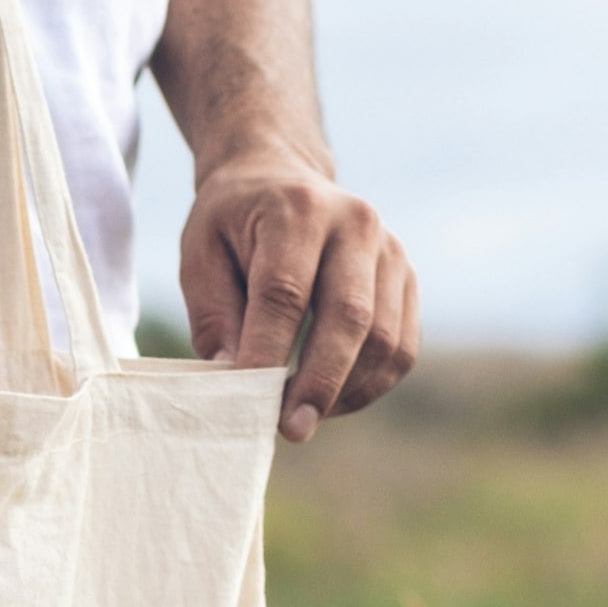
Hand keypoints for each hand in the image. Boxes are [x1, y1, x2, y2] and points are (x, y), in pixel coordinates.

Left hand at [179, 146, 418, 441]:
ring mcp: (391, 250)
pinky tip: (332, 401)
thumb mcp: (200, 254)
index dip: (268, 352)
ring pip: (385, 339)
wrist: (279, 176)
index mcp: (297, 210)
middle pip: (349, 316)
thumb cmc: (232, 223)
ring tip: (304, 418)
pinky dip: (371, 386)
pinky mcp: (407, 279)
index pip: (285, 292)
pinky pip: (402, 347)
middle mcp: (356, 223)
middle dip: (319, 382)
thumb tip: (232, 375)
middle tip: (291, 430)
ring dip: (346, 391)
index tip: (248, 401)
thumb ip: (213, 313)